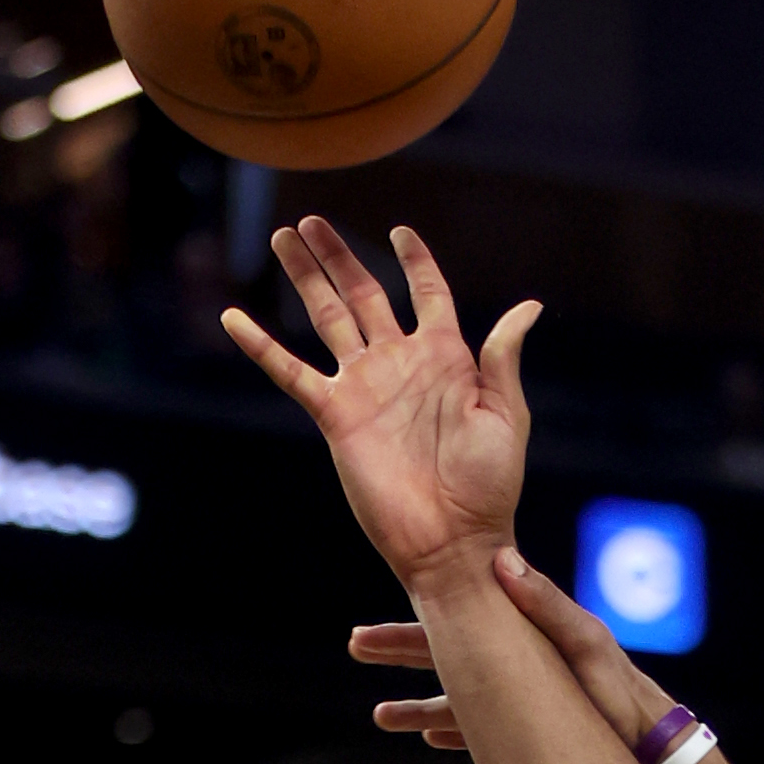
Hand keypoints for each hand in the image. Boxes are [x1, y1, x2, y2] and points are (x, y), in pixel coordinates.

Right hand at [221, 218, 539, 587]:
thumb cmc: (489, 487)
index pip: (426, 293)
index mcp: (445, 358)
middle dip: (339, 256)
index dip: (416, 262)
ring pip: (327, 318)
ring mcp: (365, 387)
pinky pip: (291, 373)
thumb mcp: (505, 415)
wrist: (454, 542)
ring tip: (284, 238)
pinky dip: (261, 346)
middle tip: (312, 221)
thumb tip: (530, 306)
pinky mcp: (336, 416)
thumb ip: (503, 357)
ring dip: (306, 278)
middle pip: (364, 293)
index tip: (403, 232)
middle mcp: (400, 364)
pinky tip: (233, 317)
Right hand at [351, 544, 655, 761]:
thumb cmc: (622, 692)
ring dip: (416, 705)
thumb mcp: (585, 641)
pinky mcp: (531, 733)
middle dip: (398, 652)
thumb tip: (501, 561)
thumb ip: (545, 603)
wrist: (652, 745)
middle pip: (444, 653)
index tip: (366, 627)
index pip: (452, 620)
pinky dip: (455, 730)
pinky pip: (481, 730)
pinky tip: (429, 735)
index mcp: (521, 631)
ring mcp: (520, 699)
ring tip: (380, 715)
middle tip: (357, 645)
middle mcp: (515, 660)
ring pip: (455, 698)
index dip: (409, 623)